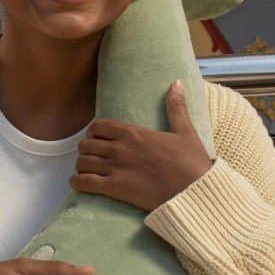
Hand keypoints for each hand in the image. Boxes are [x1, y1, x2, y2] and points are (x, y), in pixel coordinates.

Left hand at [70, 80, 213, 210]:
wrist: (196, 192)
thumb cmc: (192, 163)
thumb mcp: (185, 131)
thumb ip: (176, 107)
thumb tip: (176, 82)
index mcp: (133, 133)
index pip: (97, 126)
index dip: (94, 133)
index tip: (99, 140)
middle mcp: (120, 148)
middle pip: (86, 145)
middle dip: (87, 151)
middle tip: (94, 157)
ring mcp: (115, 168)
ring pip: (82, 163)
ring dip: (82, 166)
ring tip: (88, 171)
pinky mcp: (114, 188)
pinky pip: (83, 182)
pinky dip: (78, 183)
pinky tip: (81, 184)